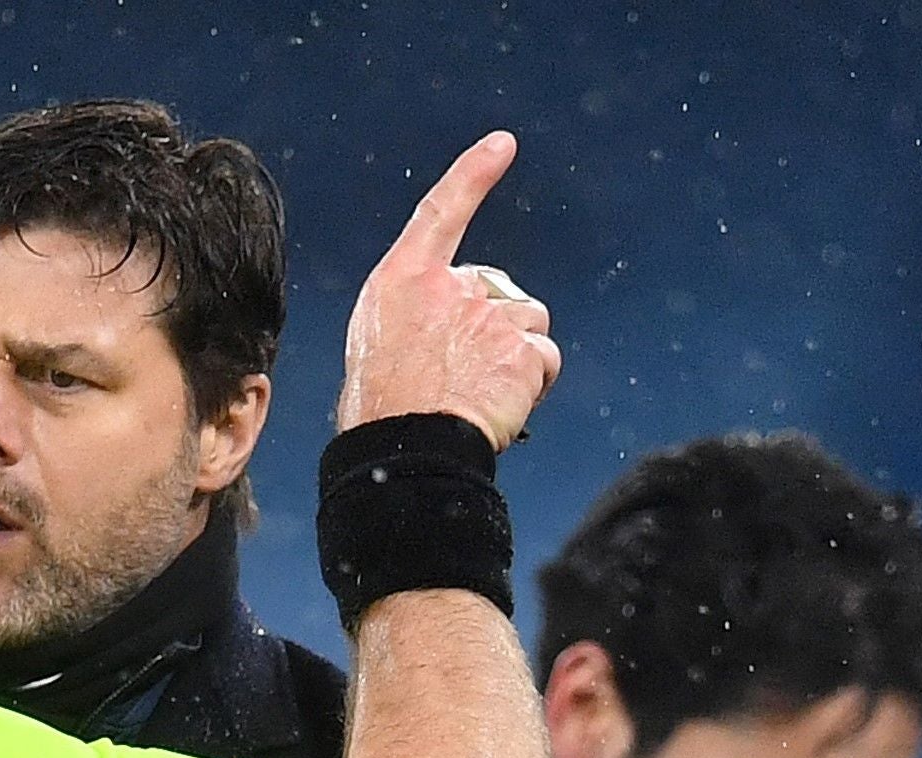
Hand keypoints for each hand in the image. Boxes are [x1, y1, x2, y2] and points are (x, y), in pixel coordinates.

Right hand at [338, 134, 559, 444]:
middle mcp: (448, 287)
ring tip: (485, 389)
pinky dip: (535, 380)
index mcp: (404, 278)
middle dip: (496, 325)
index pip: (442, 210)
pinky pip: (545, 358)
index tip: (502, 145)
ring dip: (519, 352)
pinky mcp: (520, 349)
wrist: (404, 448)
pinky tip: (505, 402)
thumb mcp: (376, 341)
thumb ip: (417, 314)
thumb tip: (445, 325)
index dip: (474, 173)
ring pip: (529, 322)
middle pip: (498, 289)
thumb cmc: (382, 408)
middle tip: (466, 372)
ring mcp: (487, 315)